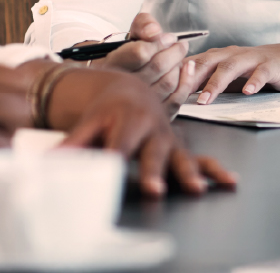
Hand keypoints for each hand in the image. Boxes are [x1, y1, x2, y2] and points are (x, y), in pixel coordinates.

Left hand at [48, 67, 237, 197]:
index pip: (120, 146)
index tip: (113, 174)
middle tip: (155, 189)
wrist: (132, 90)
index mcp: (127, 121)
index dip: (117, 160)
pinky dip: (215, 169)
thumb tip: (51, 162)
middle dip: (155, 171)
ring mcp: (169, 139)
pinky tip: (229, 181)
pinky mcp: (179, 146)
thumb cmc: (108, 110)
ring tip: (196, 188)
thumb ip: (73, 143)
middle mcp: (152, 129)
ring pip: (180, 156)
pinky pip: (200, 157)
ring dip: (189, 173)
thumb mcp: (89, 122)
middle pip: (152, 153)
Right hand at [95, 13, 193, 103]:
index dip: (160, 43)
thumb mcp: (132, 33)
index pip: (141, 53)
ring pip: (167, 84)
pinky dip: (186, 84)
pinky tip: (188, 71)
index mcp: (111, 64)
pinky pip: (174, 102)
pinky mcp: (151, 115)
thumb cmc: (129, 54)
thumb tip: (155, 32)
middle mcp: (121, 86)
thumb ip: (143, 24)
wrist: (119, 81)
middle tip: (181, 45)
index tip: (169, 38)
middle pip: (157, 67)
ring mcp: (136, 103)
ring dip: (179, 67)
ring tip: (181, 58)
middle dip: (175, 53)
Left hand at [184, 42, 279, 103]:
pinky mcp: (271, 65)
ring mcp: (252, 59)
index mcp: (220, 57)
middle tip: (176, 95)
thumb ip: (206, 80)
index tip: (161, 89)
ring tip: (206, 99)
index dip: (177, 74)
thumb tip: (176, 95)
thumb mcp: (230, 74)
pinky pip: (261, 72)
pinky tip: (248, 92)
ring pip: (230, 67)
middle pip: (207, 62)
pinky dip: (254, 82)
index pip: (194, 63)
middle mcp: (233, 54)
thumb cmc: (257, 70)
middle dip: (190, 78)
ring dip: (216, 83)